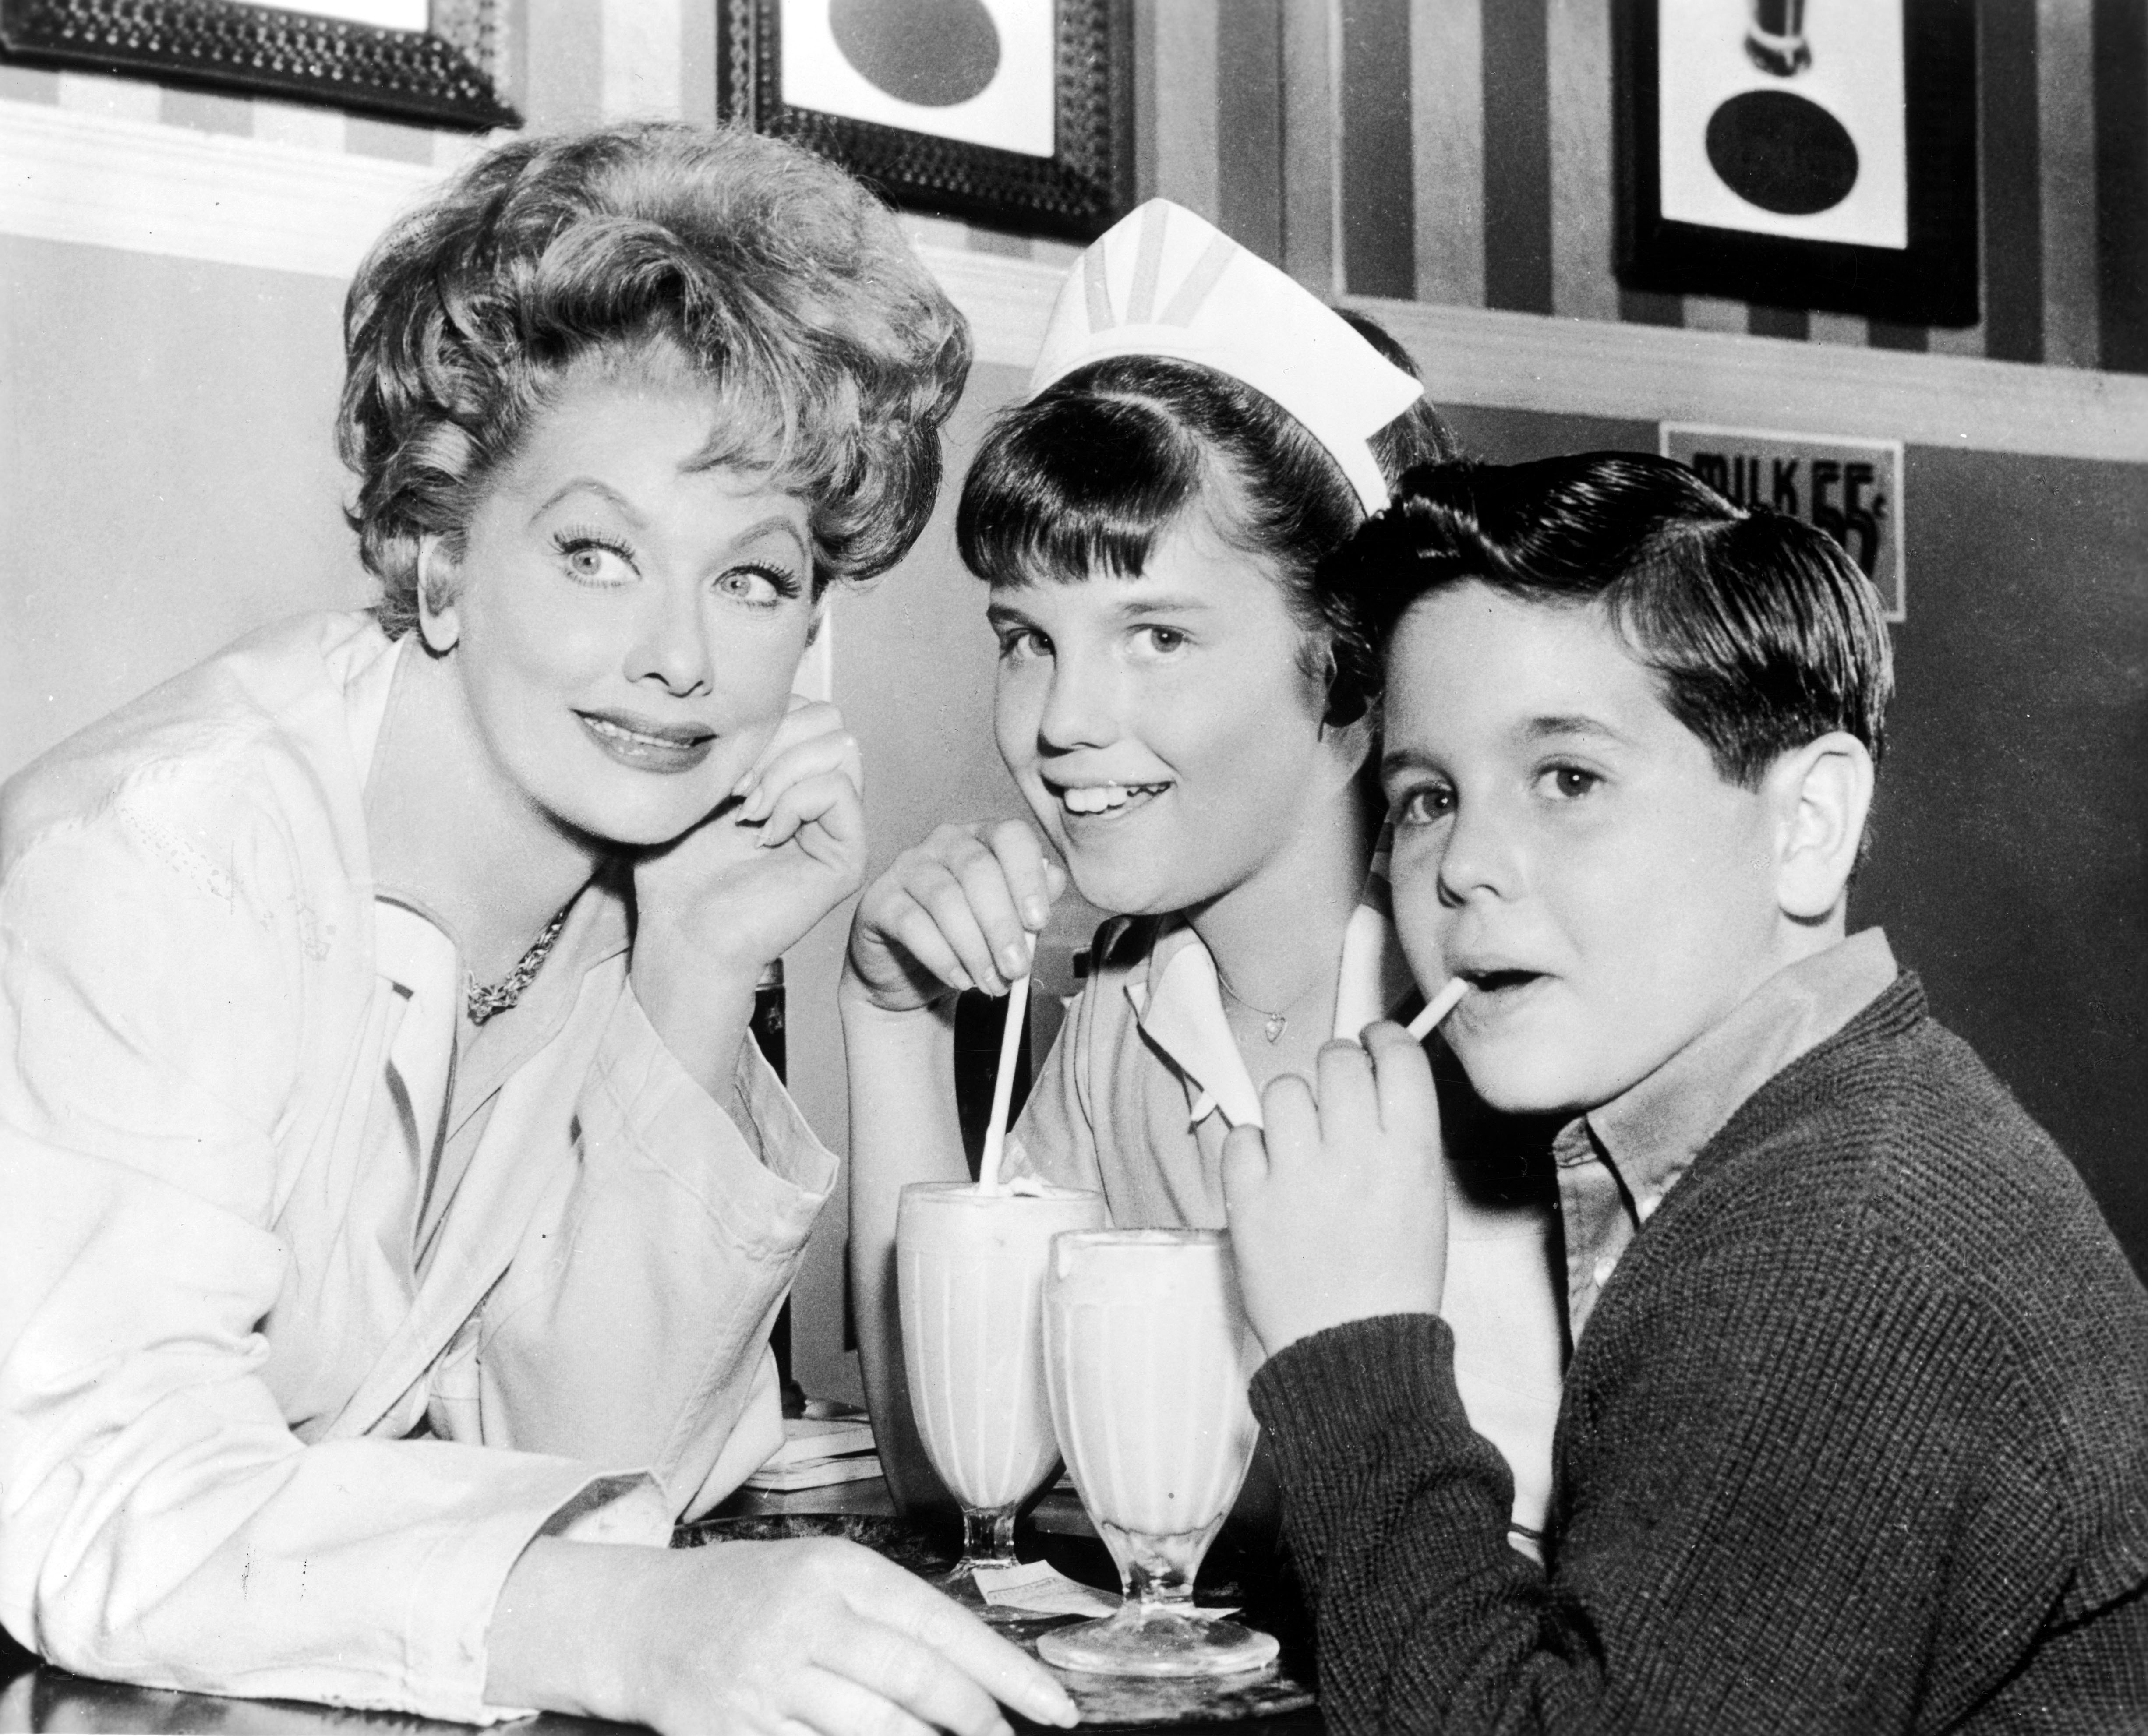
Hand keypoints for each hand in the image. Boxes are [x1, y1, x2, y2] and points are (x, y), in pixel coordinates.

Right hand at [489, 1534, 1077, 1735]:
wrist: (638, 1619)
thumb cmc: (748, 1597)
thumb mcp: (823, 1580)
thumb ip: (891, 1622)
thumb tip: (974, 1680)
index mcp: (839, 1571)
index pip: (943, 1626)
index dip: (1007, 1674)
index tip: (1055, 1710)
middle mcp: (807, 1617)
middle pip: (917, 1682)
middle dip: (976, 1722)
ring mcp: (768, 1677)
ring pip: (875, 1731)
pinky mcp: (736, 1728)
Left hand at [634, 697, 865, 990]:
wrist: (680, 933)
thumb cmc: (677, 869)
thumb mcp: (700, 784)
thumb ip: (737, 740)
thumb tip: (761, 698)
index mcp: (792, 776)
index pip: (805, 707)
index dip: (766, 718)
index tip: (721, 764)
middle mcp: (823, 798)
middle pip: (829, 719)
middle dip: (776, 739)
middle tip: (736, 787)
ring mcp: (839, 827)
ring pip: (840, 746)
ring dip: (784, 770)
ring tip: (747, 811)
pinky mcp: (847, 857)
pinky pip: (839, 790)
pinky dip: (796, 801)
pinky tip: (763, 832)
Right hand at [844, 820, 1065, 1012]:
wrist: (909, 975)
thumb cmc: (967, 940)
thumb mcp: (1007, 924)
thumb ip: (1031, 902)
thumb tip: (1055, 879)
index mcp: (984, 839)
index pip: (1011, 836)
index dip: (1028, 877)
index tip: (1039, 922)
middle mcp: (944, 843)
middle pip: (978, 870)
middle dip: (1002, 925)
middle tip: (1016, 969)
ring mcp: (908, 868)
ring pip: (946, 899)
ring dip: (975, 948)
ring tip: (991, 984)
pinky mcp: (880, 901)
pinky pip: (912, 924)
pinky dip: (942, 957)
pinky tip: (959, 980)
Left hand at [1220, 1022, 1448, 1356]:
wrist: (1352, 1352)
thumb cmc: (1394, 1282)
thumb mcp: (1425, 1201)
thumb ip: (1401, 1136)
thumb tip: (1375, 1078)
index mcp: (1411, 1153)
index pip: (1396, 1055)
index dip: (1381, 1039)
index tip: (1370, 1043)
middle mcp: (1355, 1152)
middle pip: (1336, 1059)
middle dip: (1335, 1068)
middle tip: (1332, 1098)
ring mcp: (1298, 1174)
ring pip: (1283, 1089)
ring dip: (1290, 1107)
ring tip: (1297, 1144)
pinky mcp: (1249, 1199)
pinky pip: (1240, 1137)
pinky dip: (1251, 1151)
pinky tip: (1268, 1178)